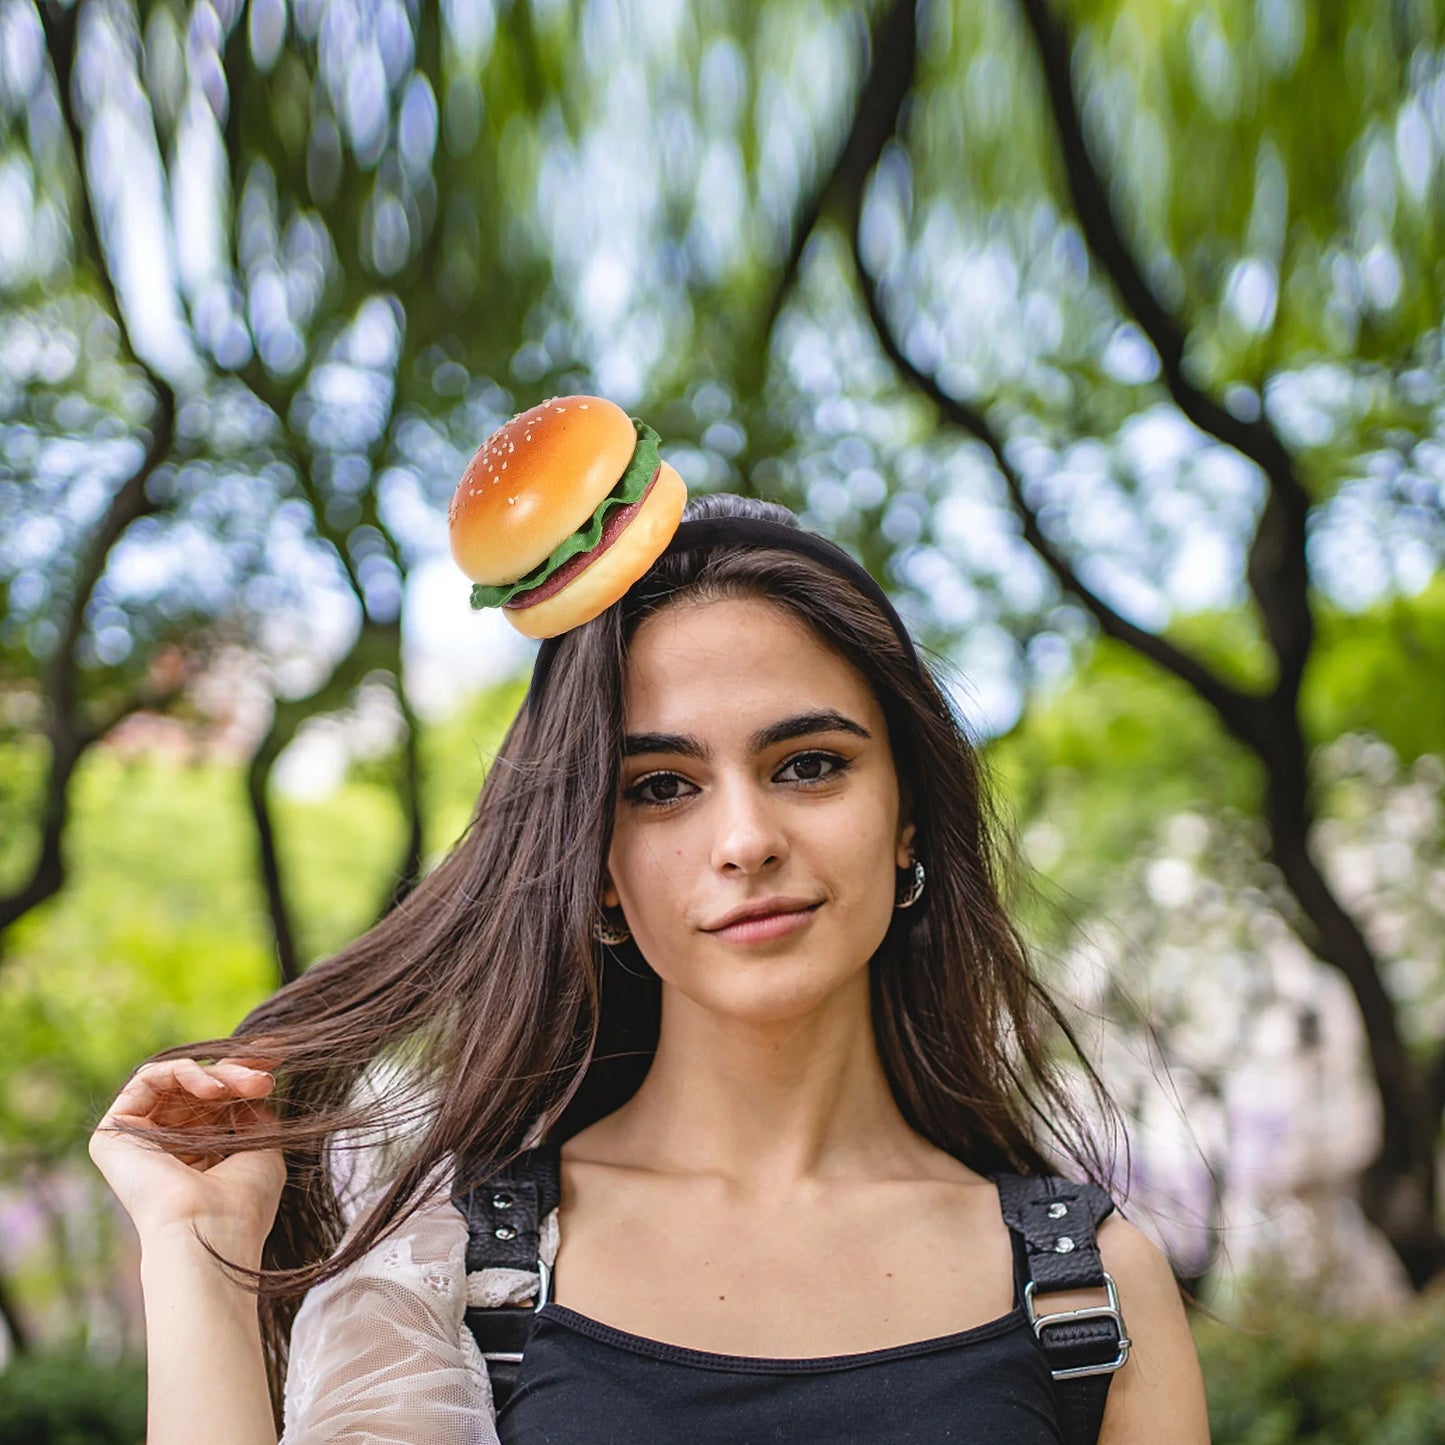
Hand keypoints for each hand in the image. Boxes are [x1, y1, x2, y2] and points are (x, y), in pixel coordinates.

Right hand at [89, 1056, 287, 1259]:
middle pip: (198, 1088)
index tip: (274, 1057)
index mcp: (197, 1157)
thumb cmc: (242, 1202)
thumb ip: (253, 1114)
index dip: (243, 1074)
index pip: (215, 1102)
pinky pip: (147, 1079)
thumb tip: (252, 1086)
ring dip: (219, 1075)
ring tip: (250, 1086)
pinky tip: (215, 1090)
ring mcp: (137, 1140)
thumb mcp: (263, 1148)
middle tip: (266, 1079)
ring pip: (177, 1080)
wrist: (208, 1229)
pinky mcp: (112, 1133)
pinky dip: (184, 1072)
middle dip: (237, 1073)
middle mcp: (165, 1148)